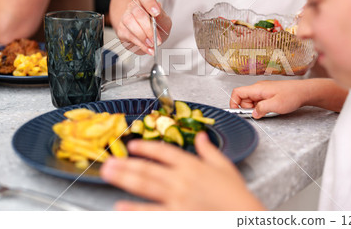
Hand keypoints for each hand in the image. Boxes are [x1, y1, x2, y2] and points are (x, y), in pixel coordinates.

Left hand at [100, 132, 264, 210]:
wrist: (242, 215)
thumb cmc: (235, 194)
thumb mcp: (224, 166)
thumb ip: (209, 150)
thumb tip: (200, 136)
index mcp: (192, 165)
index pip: (165, 152)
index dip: (147, 147)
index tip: (133, 145)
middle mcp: (182, 179)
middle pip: (149, 168)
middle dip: (126, 164)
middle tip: (109, 160)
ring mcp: (177, 198)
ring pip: (146, 186)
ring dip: (124, 179)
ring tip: (108, 174)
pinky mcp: (176, 215)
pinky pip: (152, 212)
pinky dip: (135, 209)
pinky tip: (121, 206)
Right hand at [112, 0, 171, 54]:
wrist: (148, 38)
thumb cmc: (156, 27)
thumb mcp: (164, 22)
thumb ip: (162, 18)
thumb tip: (158, 14)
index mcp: (145, 2)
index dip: (150, 3)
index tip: (156, 13)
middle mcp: (134, 7)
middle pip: (138, 12)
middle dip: (148, 28)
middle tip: (156, 39)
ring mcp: (126, 17)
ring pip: (130, 22)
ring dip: (142, 36)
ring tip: (151, 44)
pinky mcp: (122, 30)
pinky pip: (128, 35)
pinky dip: (140, 44)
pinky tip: (147, 48)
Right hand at [230, 80, 308, 118]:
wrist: (304, 91)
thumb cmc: (292, 95)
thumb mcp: (276, 105)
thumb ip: (261, 109)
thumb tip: (253, 113)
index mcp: (258, 88)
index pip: (237, 92)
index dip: (233, 102)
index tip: (236, 112)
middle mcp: (258, 88)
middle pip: (243, 98)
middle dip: (247, 108)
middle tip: (257, 114)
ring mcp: (263, 91)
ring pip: (251, 101)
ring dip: (255, 108)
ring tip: (267, 111)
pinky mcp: (268, 94)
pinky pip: (258, 101)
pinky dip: (261, 107)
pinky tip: (270, 109)